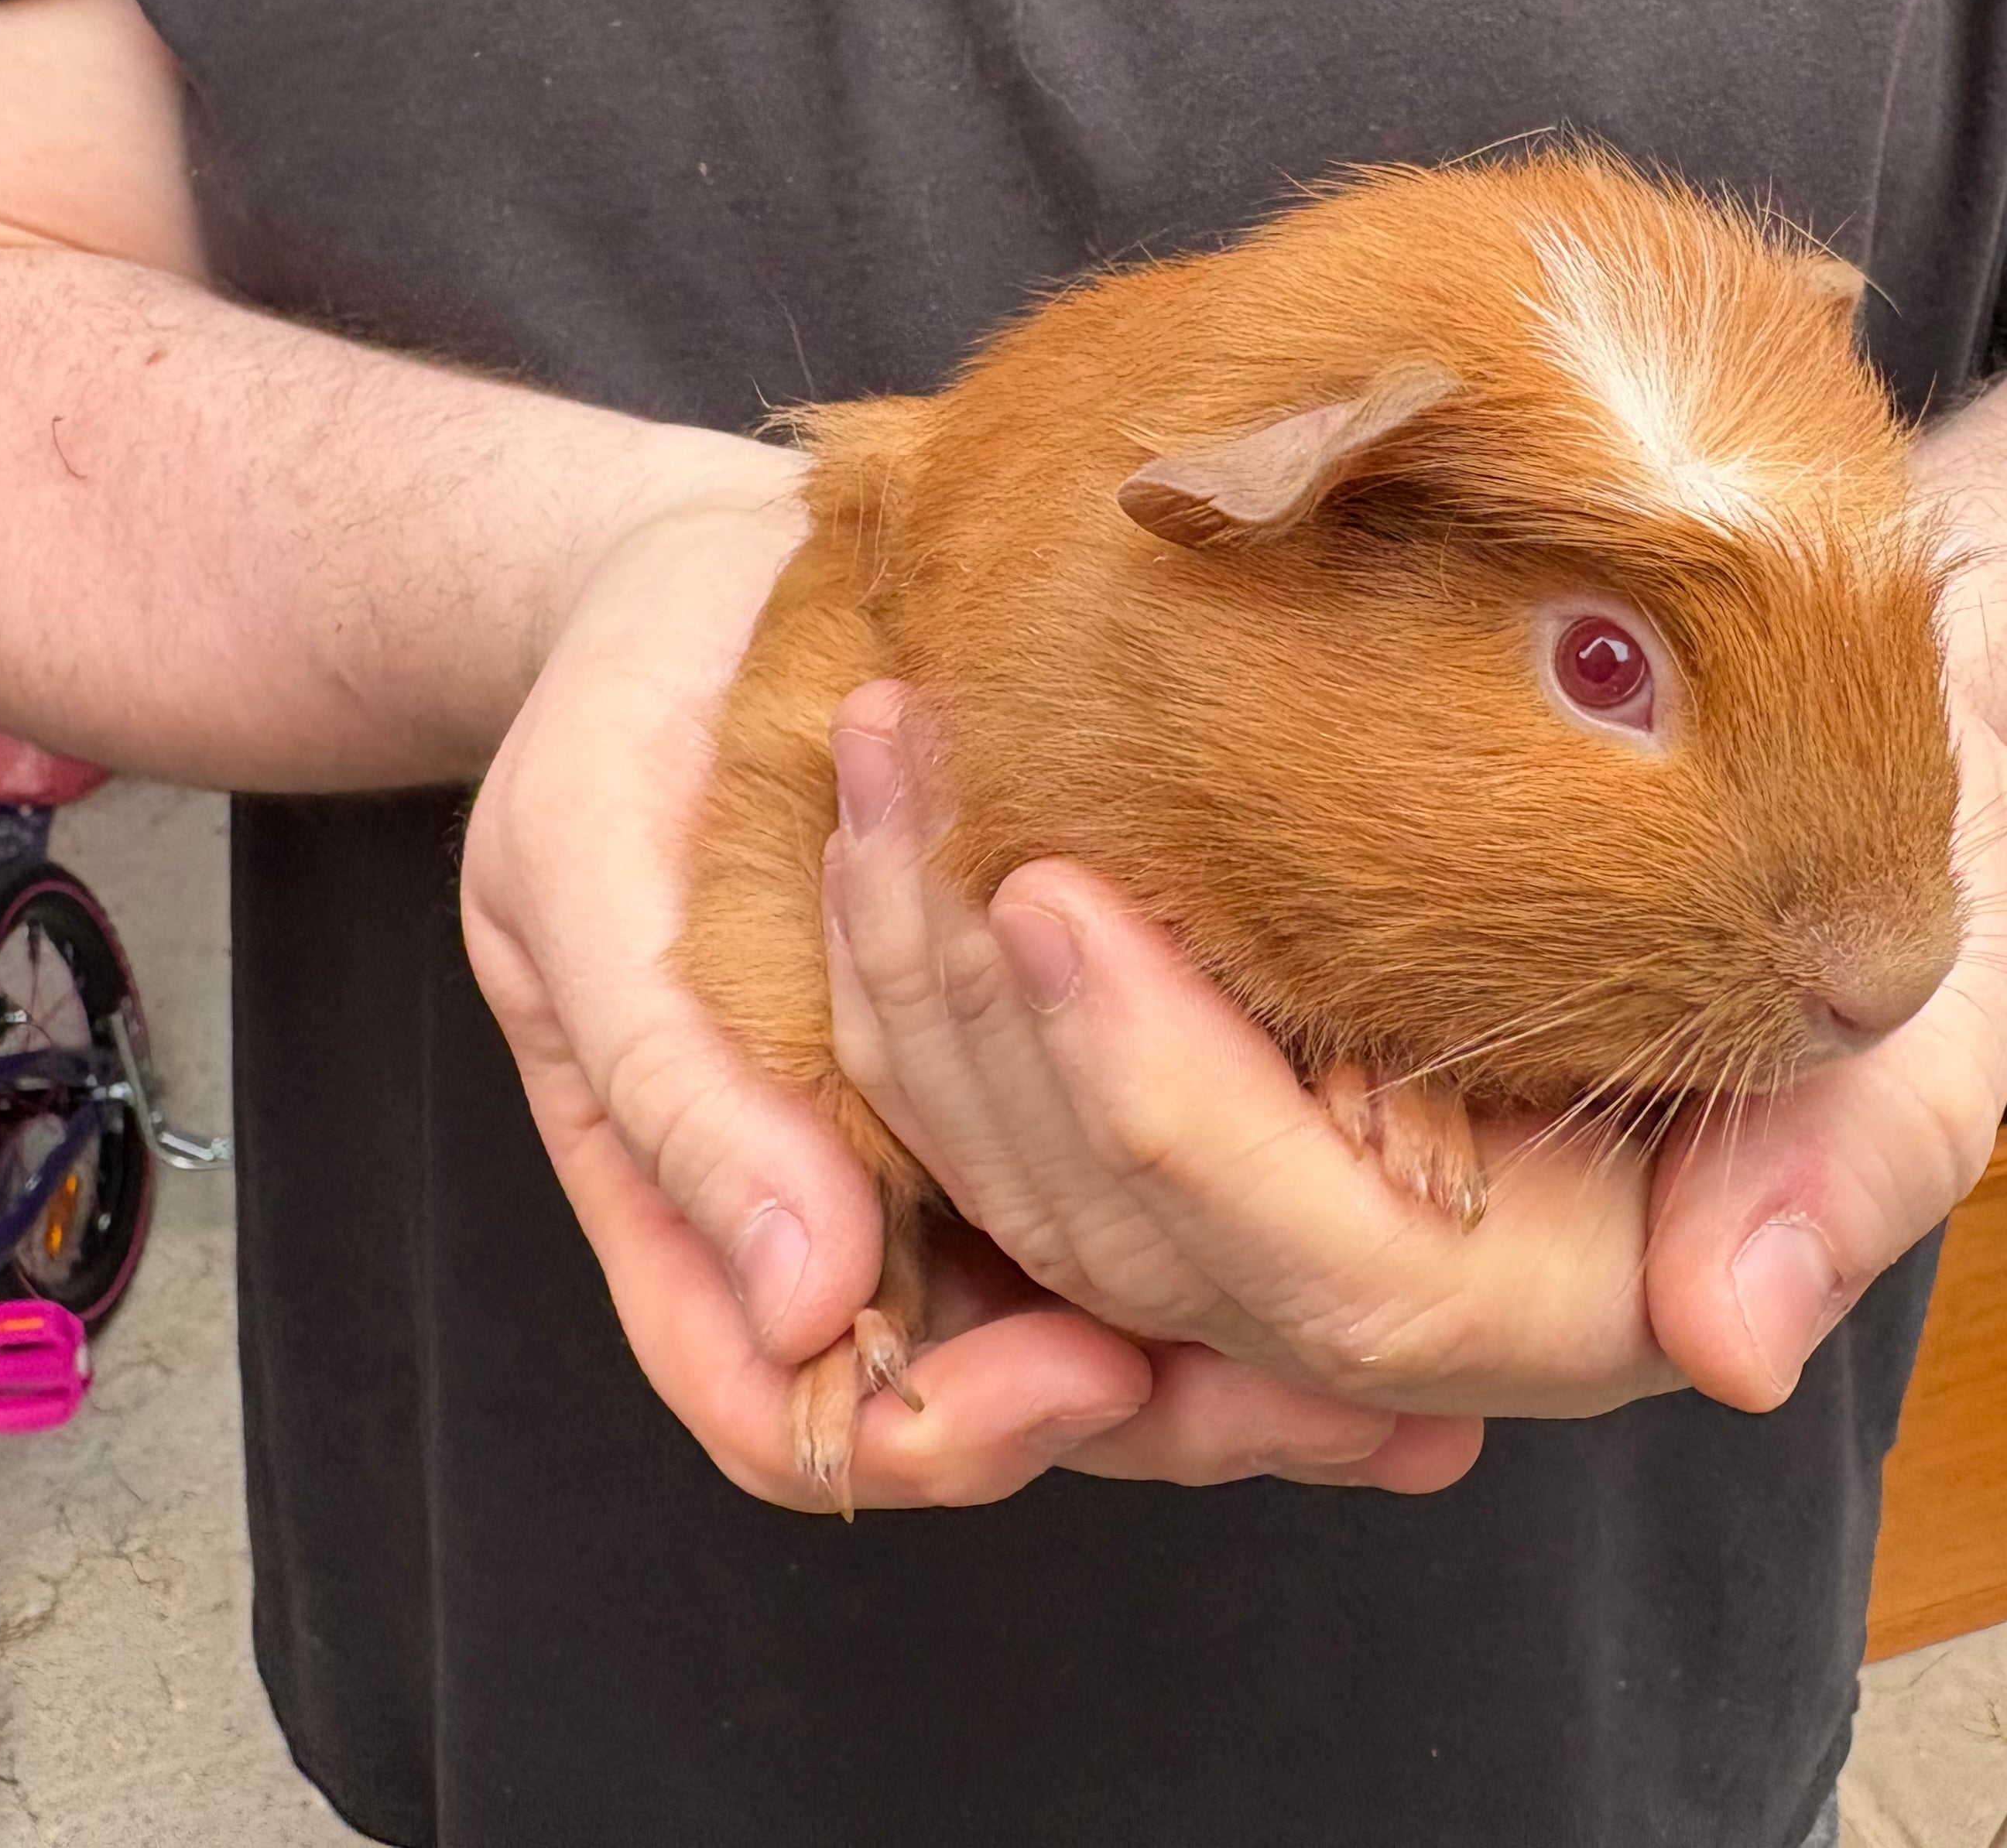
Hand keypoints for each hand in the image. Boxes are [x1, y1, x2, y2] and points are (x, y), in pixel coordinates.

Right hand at [460, 481, 1464, 1511]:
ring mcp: (952, 1143)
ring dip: (1243, 1369)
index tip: (1089, 1368)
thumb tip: (809, 1299)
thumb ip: (677, 1090)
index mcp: (691, 1198)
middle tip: (1330, 1409)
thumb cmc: (621, 706)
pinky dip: (1268, 1219)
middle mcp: (833, 1208)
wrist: (720, 577)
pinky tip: (1422, 1228)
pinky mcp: (1058, 1060)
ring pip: (1093, 1321)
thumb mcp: (584, 870)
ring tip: (1421, 1400)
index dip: (946, 1429)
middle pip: (985, 1403)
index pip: (794, 1414)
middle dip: (1160, 1419)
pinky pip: (1160, 1186)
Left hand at [823, 688, 2006, 1416]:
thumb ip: (1853, 1166)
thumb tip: (1734, 1338)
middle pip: (1132, 1243)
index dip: (1175, 1105)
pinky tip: (897, 793)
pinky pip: (1025, 1087)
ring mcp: (1286, 1182)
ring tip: (880, 747)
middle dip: (986, 1028)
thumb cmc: (1901, 859)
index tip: (1059, 895)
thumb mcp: (1931, 989)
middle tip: (904, 771)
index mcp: (1560, 1292)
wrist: (1837, 751)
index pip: (1326, 1268)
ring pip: (1038, 1182)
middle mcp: (1394, 1269)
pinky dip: (936, 961)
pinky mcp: (1219, 1081)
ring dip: (920, 983)